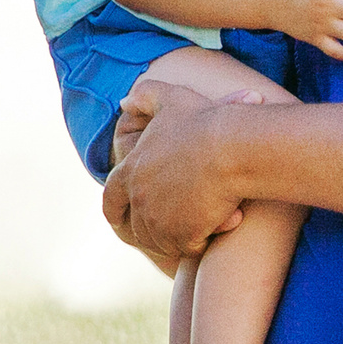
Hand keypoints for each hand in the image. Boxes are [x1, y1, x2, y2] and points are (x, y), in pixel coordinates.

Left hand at [104, 80, 249, 259]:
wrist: (230, 148)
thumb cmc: (204, 121)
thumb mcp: (171, 98)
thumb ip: (144, 96)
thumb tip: (124, 101)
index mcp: (132, 170)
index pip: (112, 198)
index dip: (116, 210)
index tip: (119, 220)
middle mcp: (139, 198)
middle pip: (140, 225)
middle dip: (156, 228)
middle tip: (179, 225)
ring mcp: (158, 219)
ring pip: (164, 240)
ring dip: (180, 236)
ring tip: (203, 224)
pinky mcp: (182, 234)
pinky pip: (189, 247)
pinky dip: (201, 242)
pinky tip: (218, 227)